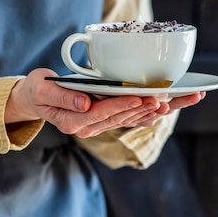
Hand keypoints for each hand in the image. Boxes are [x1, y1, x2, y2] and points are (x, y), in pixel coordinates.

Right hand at [5, 68, 204, 137]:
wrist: (36, 99)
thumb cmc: (38, 90)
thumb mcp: (42, 89)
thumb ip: (62, 97)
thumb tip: (85, 103)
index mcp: (74, 121)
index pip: (103, 113)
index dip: (123, 105)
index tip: (141, 96)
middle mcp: (89, 127)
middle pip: (123, 117)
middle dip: (148, 106)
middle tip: (169, 96)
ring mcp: (99, 125)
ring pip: (132, 118)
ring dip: (156, 109)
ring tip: (180, 99)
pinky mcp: (106, 119)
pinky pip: (131, 117)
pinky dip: (149, 111)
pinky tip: (167, 107)